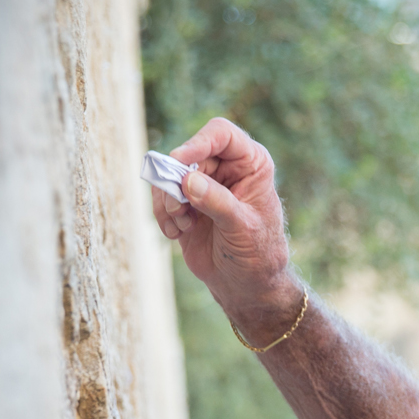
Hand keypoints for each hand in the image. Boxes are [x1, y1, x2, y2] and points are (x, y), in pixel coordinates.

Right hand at [149, 118, 296, 324]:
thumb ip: (216, 202)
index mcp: (250, 163)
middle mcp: (226, 168)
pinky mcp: (185, 203)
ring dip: (168, 201)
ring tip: (182, 226)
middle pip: (189, 155)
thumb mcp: (242, 227)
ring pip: (169, 175)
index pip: (222, 134)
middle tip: (178, 208)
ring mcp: (203, 184)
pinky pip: (161, 196)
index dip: (198, 143)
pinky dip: (163, 215)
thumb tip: (187, 181)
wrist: (246, 284)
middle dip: (177, 182)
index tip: (179, 161)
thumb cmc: (257, 254)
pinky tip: (177, 234)